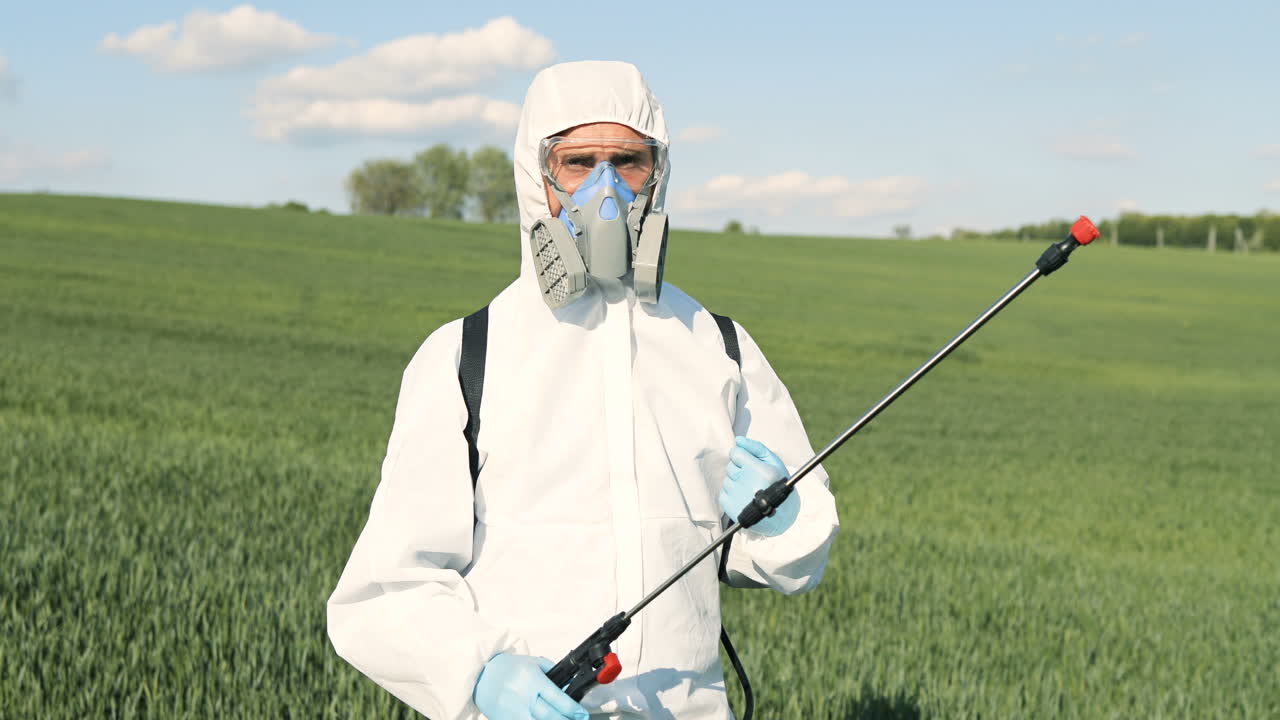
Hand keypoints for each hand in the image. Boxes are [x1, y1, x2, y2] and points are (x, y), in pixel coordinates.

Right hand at [474, 653, 589, 719]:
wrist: (480, 676)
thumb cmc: (508, 668)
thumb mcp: (533, 663)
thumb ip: (553, 673)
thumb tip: (570, 688)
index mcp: (531, 679)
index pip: (557, 697)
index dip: (573, 709)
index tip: (582, 714)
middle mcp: (522, 696)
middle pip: (550, 716)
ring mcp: (513, 711)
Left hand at [718, 436, 799, 536]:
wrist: (781, 516)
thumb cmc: (779, 485)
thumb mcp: (775, 463)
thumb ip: (756, 448)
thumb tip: (737, 440)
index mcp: (760, 471)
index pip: (736, 453)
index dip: (743, 457)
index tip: (751, 465)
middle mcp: (748, 484)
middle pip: (730, 466)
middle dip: (740, 470)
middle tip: (754, 480)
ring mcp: (737, 497)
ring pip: (727, 480)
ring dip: (736, 483)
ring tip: (751, 491)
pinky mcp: (730, 508)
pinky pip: (723, 493)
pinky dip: (732, 495)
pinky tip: (745, 498)